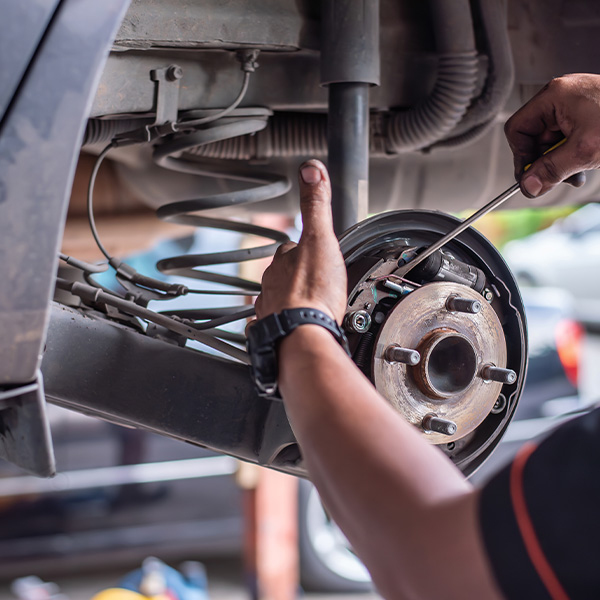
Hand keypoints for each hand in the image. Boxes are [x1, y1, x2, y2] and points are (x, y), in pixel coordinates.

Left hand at [254, 160, 346, 323]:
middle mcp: (271, 284)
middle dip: (297, 275)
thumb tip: (310, 168)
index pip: (290, 247)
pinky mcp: (273, 331)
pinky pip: (276, 324)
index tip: (315, 252)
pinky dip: (286, 323)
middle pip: (283, 274)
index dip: (303, 248)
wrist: (304, 336)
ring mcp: (270, 309)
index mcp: (283, 261)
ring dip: (291, 300)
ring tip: (308, 304)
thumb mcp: (321, 239)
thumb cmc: (314, 293)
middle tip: (317, 281)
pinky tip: (298, 326)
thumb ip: (316, 205)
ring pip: (278, 299)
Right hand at [504, 73, 599, 196]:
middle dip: (546, 161)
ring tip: (577, 170)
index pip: (518, 129)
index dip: (522, 156)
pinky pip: (568, 139)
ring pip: (552, 141)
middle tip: (558, 177)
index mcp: (554, 96)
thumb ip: (552, 170)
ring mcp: (575, 104)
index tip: (532, 176)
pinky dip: (573, 155)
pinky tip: (586, 162)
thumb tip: (529, 185)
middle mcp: (562, 97)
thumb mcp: (585, 151)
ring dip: (560, 161)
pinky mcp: (587, 114)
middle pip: (534, 137)